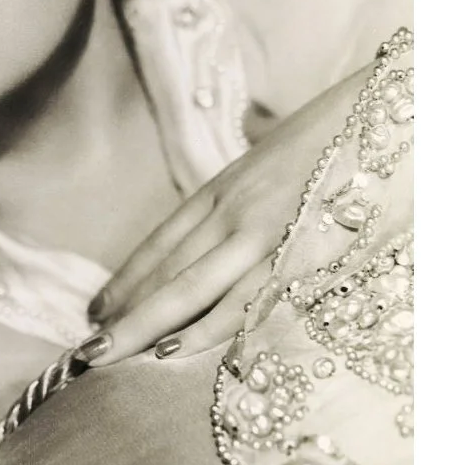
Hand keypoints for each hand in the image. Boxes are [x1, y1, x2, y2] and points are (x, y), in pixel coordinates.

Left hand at [80, 61, 372, 364]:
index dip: (125, 280)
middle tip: (83, 350)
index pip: (160, 243)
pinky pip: (244, 297)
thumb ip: (245, 199)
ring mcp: (262, 229)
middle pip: (164, 271)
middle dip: (122, 313)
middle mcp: (231, 209)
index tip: (95, 309)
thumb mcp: (273, 166)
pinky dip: (208, 326)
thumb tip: (220, 222)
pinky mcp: (297, 249)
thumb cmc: (333, 139)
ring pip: (189, 287)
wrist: (381, 108)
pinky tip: (173, 349)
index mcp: (224, 189)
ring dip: (144, 324)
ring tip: (107, 355)